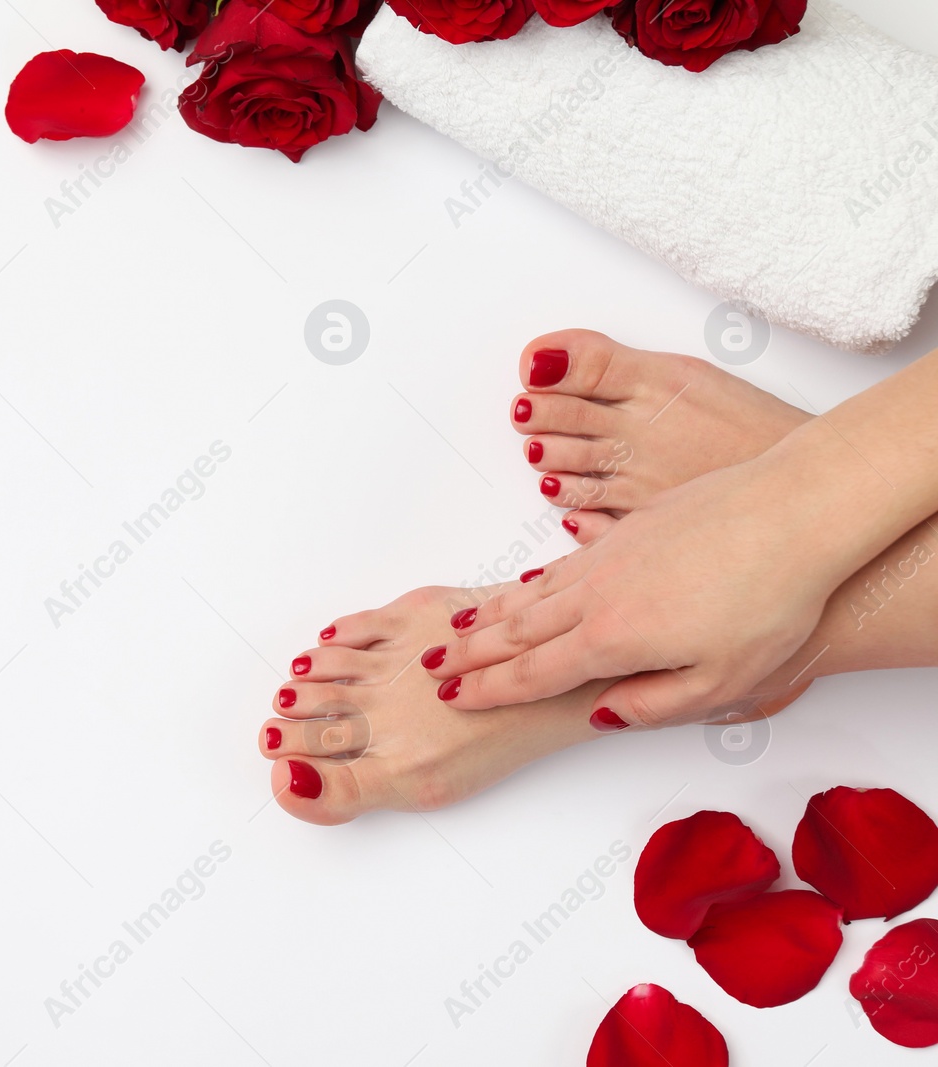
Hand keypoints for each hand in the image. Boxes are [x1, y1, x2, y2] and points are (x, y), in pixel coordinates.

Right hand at [423, 459, 839, 727]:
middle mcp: (598, 595)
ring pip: (534, 591)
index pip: (534, 672)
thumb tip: (601, 714)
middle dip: (472, 651)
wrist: (794, 513)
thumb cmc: (771, 599)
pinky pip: (562, 561)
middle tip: (433, 663)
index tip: (454, 696)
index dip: (490, 689)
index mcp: (613, 639)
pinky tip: (524, 582)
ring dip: (491, 613)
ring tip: (459, 626)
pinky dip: (530, 579)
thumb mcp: (720, 682)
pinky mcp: (631, 527)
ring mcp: (610, 555)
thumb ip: (652, 704)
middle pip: (519, 629)